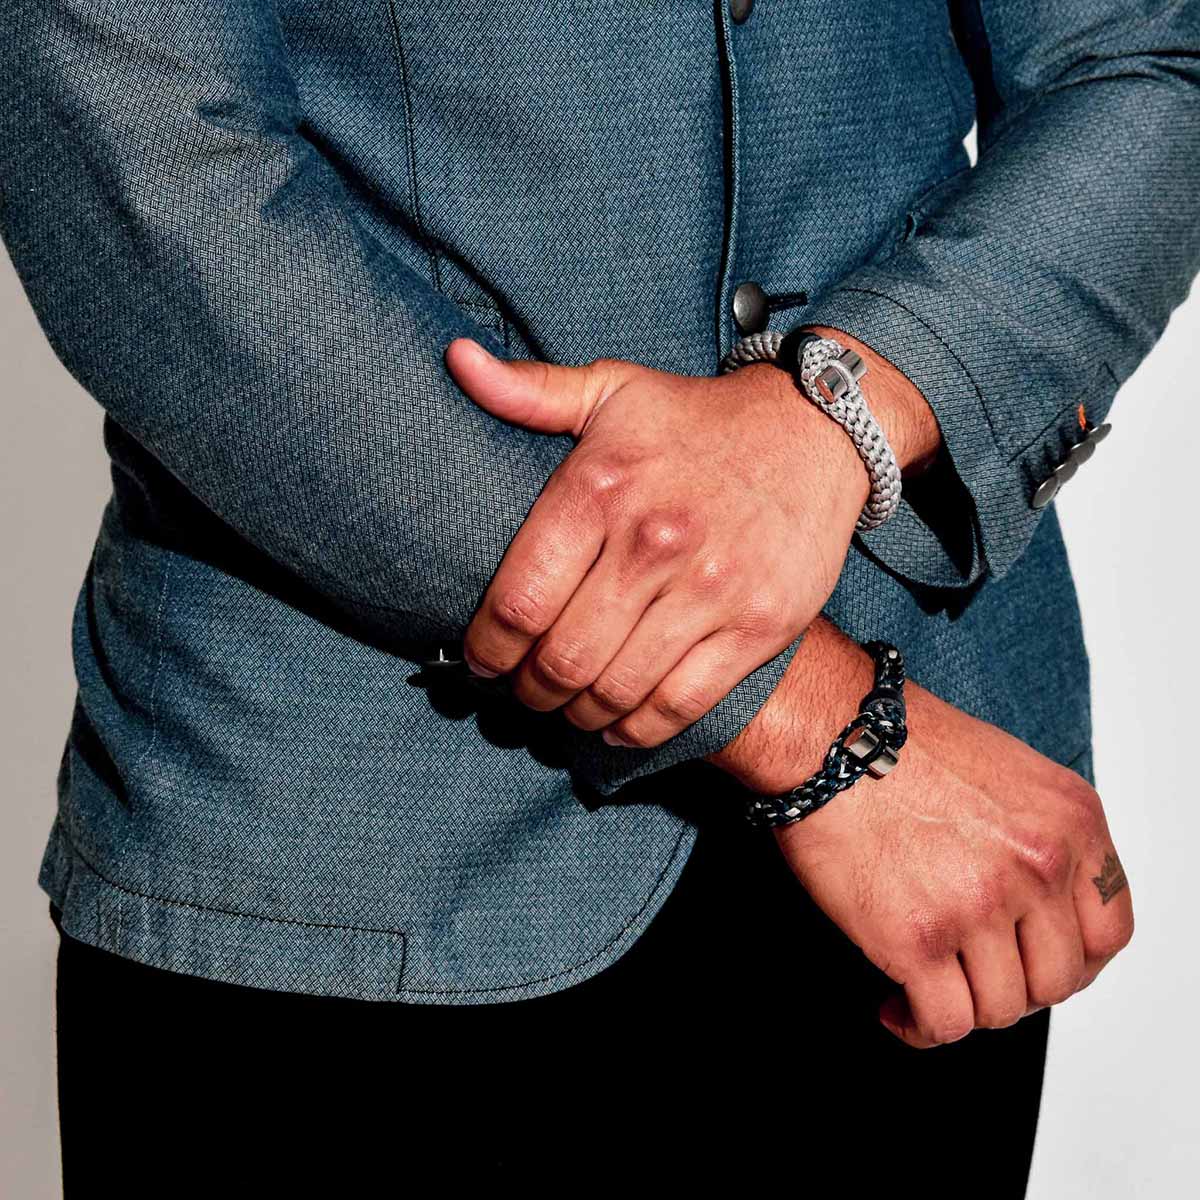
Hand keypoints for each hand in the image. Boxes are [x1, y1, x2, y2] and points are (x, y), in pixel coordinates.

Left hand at [445, 328, 937, 748]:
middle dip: (530, 689)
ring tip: (567, 706)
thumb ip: (531, 391)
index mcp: (602, 488)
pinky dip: (637, 729)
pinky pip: (681, 703)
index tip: (483, 659)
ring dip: (578, 713)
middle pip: (563, 658)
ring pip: (617, 689)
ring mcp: (711, 589)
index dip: (487, 647)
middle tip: (525, 691)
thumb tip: (456, 362)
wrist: (816, 430)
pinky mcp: (758, 625)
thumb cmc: (698, 420)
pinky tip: (616, 725)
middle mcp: (653, 543)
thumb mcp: (614, 389)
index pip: (519, 601)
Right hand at [711, 619, 1133, 1047]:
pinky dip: (919, 1028)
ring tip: (928, 991)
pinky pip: (942, 1022)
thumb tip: (1030, 904)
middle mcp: (1038, 866)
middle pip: (1056, 979)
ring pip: (1001, 1008)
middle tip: (974, 977)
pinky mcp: (917, 939)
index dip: (1073, 961)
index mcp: (1070, 822)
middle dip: (1014, 988)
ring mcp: (979, 906)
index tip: (1039, 964)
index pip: (1108, 930)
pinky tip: (896, 1009)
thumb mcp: (1006, 770)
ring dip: (965, 1008)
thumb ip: (1037, 836)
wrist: (828, 731)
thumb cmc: (897, 741)